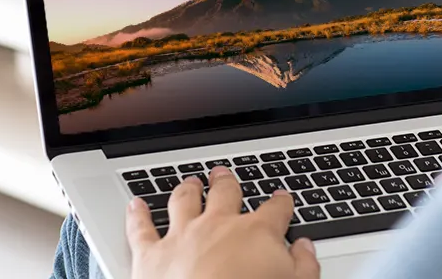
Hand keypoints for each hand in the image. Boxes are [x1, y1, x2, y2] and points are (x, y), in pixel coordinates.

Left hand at [125, 166, 319, 278]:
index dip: (280, 202)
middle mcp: (218, 226)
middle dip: (226, 183)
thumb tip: (305, 250)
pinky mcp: (152, 255)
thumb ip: (304, 266)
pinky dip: (137, 215)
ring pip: (184, 202)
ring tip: (190, 183)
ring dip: (187, 190)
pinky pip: (142, 228)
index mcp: (257, 234)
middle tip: (225, 176)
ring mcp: (183, 236)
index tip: (281, 198)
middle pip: (225, 194)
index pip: (275, 209)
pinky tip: (136, 205)